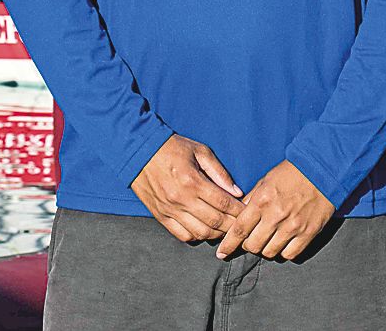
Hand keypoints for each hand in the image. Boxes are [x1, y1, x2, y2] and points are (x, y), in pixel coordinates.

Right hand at [130, 135, 244, 243]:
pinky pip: (182, 235)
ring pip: (200, 233)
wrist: (138, 151)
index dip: (239, 211)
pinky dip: (197, 237)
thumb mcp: (199, 151)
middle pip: (215, 221)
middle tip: (241, 224)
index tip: (248, 212)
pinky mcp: (161, 216)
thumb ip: (219, 172)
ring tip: (225, 229)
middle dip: (232, 225)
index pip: (224, 203)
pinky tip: (205, 231)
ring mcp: (170, 210)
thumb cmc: (172, 148)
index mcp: (193, 181)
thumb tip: (236, 192)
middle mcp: (182, 199)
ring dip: (216, 234)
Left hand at [216, 161, 333, 261]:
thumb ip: (251, 200)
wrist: (322, 170)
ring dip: (265, 249)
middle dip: (248, 245)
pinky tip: (282, 243)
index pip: (239, 229)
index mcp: (262, 201)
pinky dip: (283, 252)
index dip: (228, 244)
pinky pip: (290, 254)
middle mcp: (276, 216)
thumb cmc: (291, 173)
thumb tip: (237, 215)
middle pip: (253, 245)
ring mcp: (293, 227)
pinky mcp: (308, 233)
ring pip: (270, 252)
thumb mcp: (265, 181)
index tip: (221, 253)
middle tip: (250, 240)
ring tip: (267, 240)